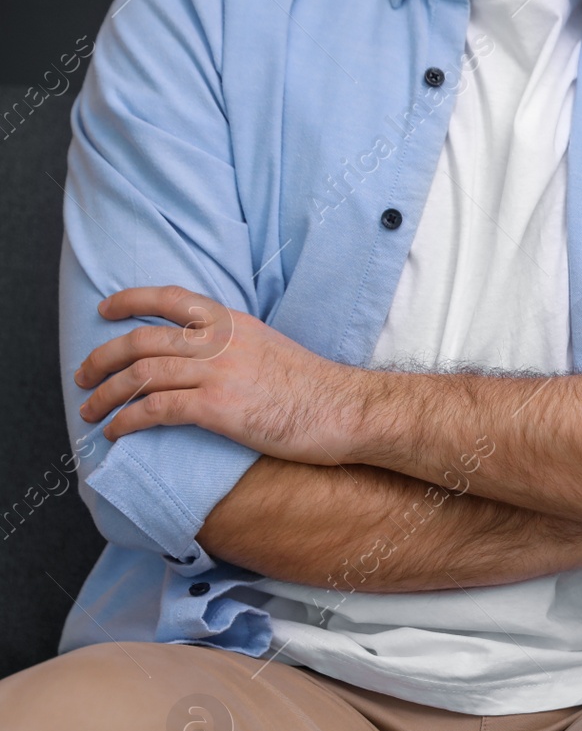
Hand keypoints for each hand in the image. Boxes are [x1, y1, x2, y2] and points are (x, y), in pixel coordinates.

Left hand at [76, 286, 366, 463]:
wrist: (349, 410)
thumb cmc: (320, 391)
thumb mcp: (275, 350)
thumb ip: (239, 348)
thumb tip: (215, 364)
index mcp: (233, 323)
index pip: (169, 298)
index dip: (129, 302)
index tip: (106, 311)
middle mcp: (219, 341)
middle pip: (141, 340)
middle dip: (102, 358)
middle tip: (83, 376)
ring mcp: (217, 372)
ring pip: (140, 375)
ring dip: (106, 394)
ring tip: (91, 411)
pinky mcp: (218, 408)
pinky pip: (155, 409)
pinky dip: (127, 420)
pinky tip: (117, 432)